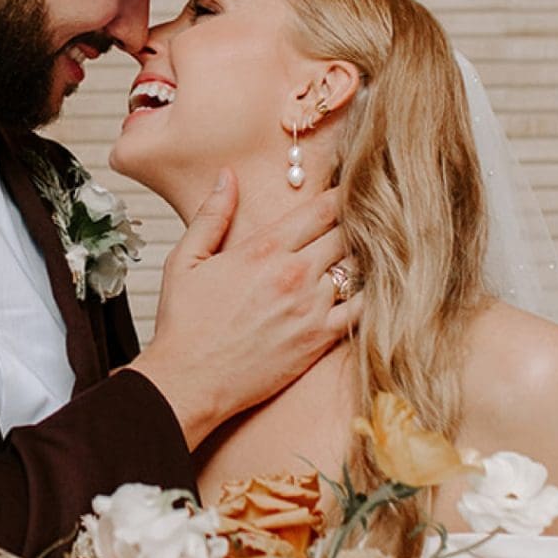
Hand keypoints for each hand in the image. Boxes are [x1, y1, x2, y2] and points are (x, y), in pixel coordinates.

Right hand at [130, 172, 362, 445]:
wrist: (189, 381)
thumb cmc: (183, 324)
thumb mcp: (185, 260)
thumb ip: (212, 215)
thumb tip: (227, 176)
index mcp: (264, 249)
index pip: (321, 209)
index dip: (341, 195)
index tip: (352, 188)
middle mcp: (294, 274)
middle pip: (347, 233)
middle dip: (358, 223)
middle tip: (371, 218)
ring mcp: (311, 308)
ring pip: (360, 268)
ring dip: (366, 258)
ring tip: (374, 250)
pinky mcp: (320, 339)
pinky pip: (363, 309)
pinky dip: (373, 295)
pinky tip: (374, 288)